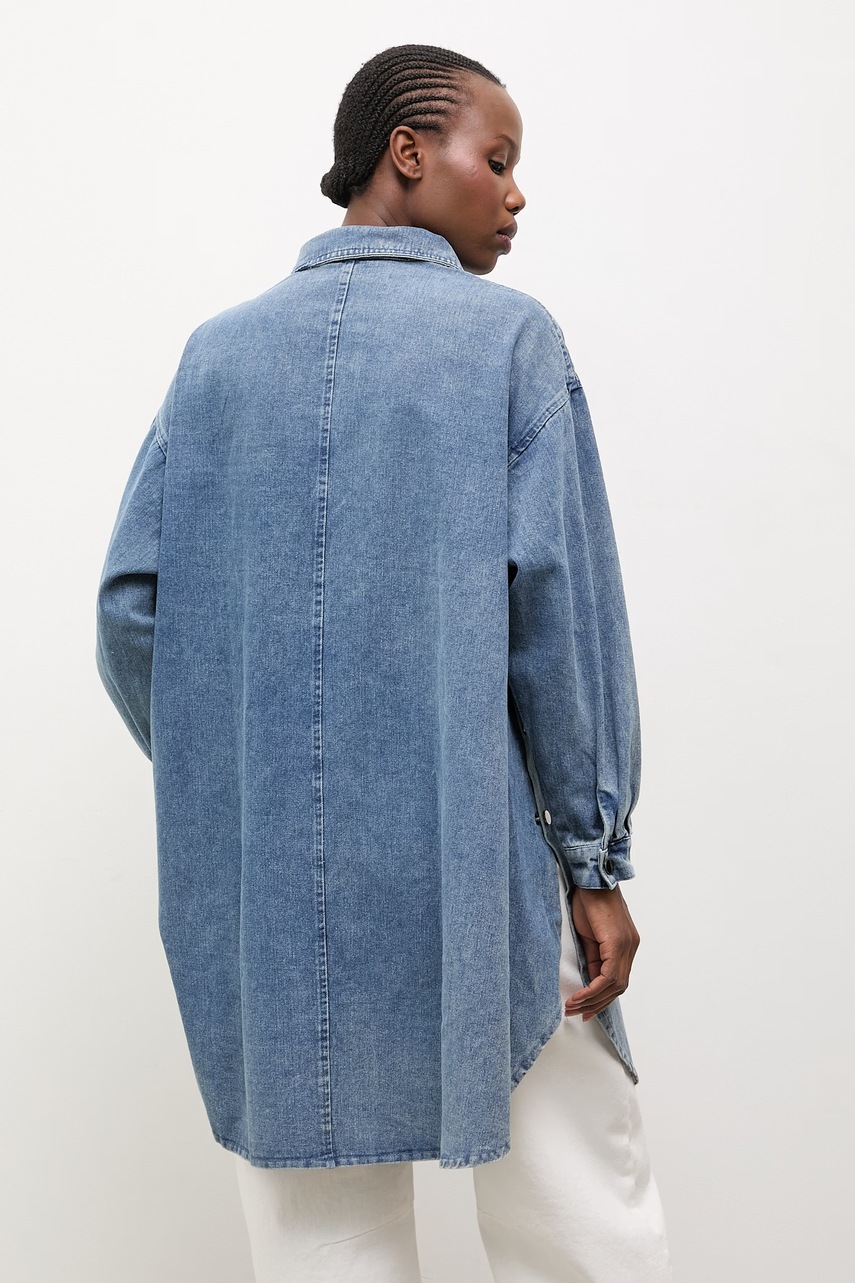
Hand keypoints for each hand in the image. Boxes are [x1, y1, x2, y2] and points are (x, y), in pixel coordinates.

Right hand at [564, 883, 639, 1020]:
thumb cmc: (588, 900)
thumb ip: (593, 956)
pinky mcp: (619, 943)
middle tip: (577, 1013)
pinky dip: (593, 989)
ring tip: (573, 1007)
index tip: (584, 1009)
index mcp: (626, 945)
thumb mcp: (589, 934)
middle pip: (618, 987)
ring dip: (593, 1000)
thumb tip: (589, 978)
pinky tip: (578, 996)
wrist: (591, 877)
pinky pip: (609, 976)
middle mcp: (631, 947)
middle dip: (596, 1003)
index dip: (601, 998)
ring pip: (615, 985)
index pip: (617, 980)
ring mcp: (628, 945)